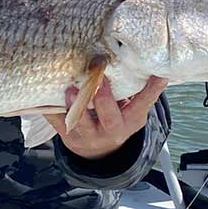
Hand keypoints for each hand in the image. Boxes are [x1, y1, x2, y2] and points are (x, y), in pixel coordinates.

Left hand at [45, 75, 166, 160]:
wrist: (99, 152)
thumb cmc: (116, 119)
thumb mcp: (130, 111)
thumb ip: (132, 90)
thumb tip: (138, 56)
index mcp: (130, 121)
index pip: (143, 104)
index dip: (152, 90)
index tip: (159, 74)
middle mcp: (112, 130)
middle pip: (110, 118)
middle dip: (103, 99)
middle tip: (99, 80)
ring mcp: (88, 135)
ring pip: (81, 123)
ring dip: (75, 106)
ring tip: (70, 90)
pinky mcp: (68, 135)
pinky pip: (58, 122)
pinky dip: (52, 109)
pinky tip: (48, 95)